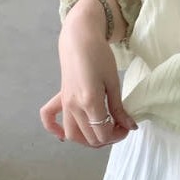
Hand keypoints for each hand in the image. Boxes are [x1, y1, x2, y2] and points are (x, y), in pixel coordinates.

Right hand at [40, 8, 137, 147]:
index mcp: (90, 102)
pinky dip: (55, 130)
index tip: (127, 126)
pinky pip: (49, 119)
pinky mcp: (59, 98)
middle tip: (119, 126)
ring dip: (88, 139)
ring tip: (102, 129)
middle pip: (90, 138)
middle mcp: (74, 107)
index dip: (118, 135)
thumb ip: (118, 107)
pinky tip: (65, 134)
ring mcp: (64, 104)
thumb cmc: (100, 57)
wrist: (80, 40)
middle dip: (107, 138)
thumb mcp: (113, 82)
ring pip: (72, 135)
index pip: (103, 133)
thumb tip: (130, 127)